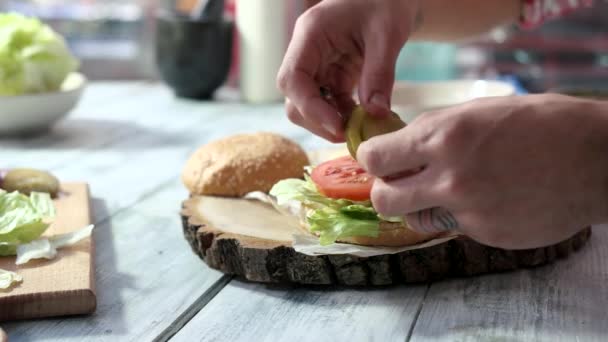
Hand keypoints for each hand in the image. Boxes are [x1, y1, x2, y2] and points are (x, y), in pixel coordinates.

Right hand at [277, 0, 420, 141]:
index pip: (292, 79)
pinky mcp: (328, 75)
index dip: (310, 108)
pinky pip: (327, 103)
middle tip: (352, 135)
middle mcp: (305, 52)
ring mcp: (315, 65)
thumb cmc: (385, 2)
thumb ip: (379, 74)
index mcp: (310, 34)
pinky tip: (363, 120)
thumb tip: (375, 114)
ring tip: (361, 128)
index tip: (338, 126)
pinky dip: (342, 116)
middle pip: (294, 98)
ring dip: (330, 122)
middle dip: (319, 121)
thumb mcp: (388, 34)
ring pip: (307, 105)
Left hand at [358, 94, 607, 248]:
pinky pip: (454, 229)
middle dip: (386, 190)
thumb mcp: (478, 110)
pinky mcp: (486, 235)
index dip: (373, 159)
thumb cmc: (540, 123)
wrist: (596, 160)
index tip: (381, 159)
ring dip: (421, 207)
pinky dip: (461, 217)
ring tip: (450, 191)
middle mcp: (449, 177)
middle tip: (402, 182)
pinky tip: (488, 200)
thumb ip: (433, 131)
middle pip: (382, 199)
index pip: (374, 159)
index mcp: (443, 136)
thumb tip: (399, 145)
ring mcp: (468, 212)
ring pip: (415, 220)